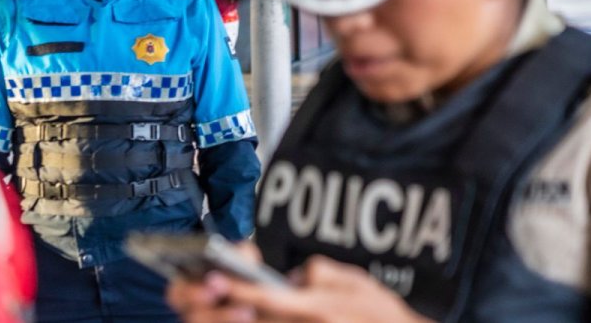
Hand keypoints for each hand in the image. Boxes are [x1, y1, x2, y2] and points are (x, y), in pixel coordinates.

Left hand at [168, 255, 430, 322]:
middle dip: (232, 309)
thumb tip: (291, 278)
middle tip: (209, 293)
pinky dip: (263, 321)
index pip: (268, 297)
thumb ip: (318, 272)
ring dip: (244, 318)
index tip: (216, 280)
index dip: (238, 289)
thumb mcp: (355, 281)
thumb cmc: (380, 314)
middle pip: (257, 319)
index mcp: (317, 309)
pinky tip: (256, 314)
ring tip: (228, 306)